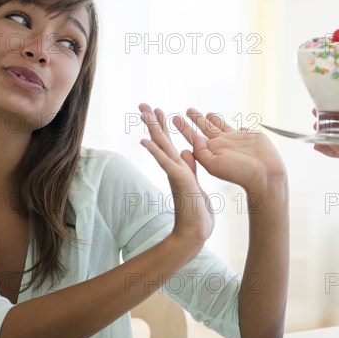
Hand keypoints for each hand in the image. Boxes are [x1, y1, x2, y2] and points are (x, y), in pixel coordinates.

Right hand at [139, 103, 213, 244]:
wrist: (195, 233)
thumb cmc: (196, 213)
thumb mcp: (196, 185)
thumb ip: (190, 168)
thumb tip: (187, 151)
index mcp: (179, 169)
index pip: (169, 143)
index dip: (163, 126)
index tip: (158, 110)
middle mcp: (173, 169)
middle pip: (161, 140)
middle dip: (153, 122)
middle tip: (142, 104)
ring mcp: (174, 174)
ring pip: (161, 147)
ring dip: (152, 129)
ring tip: (144, 113)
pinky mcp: (178, 180)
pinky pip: (165, 163)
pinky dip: (154, 151)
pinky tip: (144, 140)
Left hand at [172, 108, 286, 192]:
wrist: (265, 173)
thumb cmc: (239, 172)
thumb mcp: (214, 164)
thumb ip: (201, 151)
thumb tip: (195, 138)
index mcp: (210, 152)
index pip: (193, 137)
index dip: (183, 128)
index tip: (174, 118)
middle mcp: (220, 145)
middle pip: (203, 128)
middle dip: (194, 120)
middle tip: (185, 110)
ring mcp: (233, 140)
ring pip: (218, 125)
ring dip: (208, 119)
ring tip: (201, 113)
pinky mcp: (247, 135)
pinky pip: (234, 127)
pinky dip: (228, 123)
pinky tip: (221, 120)